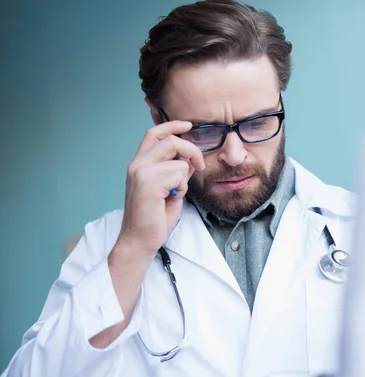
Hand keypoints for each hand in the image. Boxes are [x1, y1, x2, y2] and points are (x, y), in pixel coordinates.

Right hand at [115, 120, 204, 259]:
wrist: (140, 239)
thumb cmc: (154, 217)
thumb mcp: (169, 188)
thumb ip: (176, 171)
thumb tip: (190, 159)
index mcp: (140, 163)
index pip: (154, 134)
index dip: (172, 126)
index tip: (188, 124)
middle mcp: (138, 164)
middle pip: (171, 141)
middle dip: (192, 151)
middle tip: (200, 165)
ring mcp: (141, 173)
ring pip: (179, 162)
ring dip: (184, 179)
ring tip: (174, 194)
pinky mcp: (148, 183)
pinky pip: (179, 175)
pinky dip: (182, 188)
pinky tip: (171, 198)